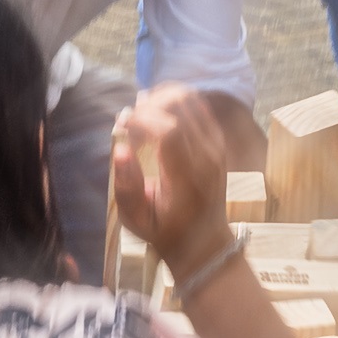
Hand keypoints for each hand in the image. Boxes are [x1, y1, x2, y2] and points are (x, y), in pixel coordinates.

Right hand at [108, 83, 239, 276]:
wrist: (204, 240)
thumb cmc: (166, 231)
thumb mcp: (136, 221)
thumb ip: (126, 187)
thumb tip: (120, 150)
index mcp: (188, 178)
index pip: (170, 131)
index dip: (141, 120)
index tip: (121, 126)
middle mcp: (207, 156)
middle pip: (180, 106)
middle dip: (148, 105)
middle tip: (129, 122)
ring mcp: (216, 145)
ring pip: (190, 99)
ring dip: (160, 98)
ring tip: (141, 115)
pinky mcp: (217, 138)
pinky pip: (198, 104)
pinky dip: (173, 99)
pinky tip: (156, 112)